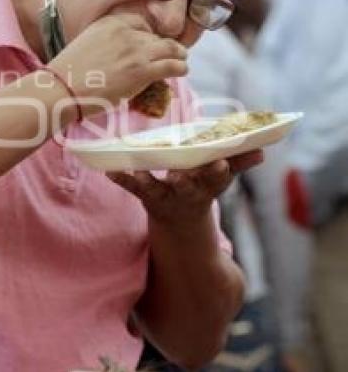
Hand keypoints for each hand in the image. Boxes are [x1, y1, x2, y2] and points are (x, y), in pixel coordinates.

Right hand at [52, 13, 187, 115]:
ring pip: (170, 48)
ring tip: (181, 60)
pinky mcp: (143, 71)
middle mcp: (125, 33)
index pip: (140, 22)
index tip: (151, 42)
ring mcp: (136, 52)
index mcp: (109, 23)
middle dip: (162, 46)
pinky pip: (172, 65)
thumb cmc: (66, 73)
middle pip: (155, 36)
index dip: (149, 33)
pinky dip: (180, 68)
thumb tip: (116, 57)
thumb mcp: (85, 45)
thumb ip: (104, 44)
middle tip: (167, 55)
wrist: (62, 89)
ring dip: (178, 54)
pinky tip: (181, 70)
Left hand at [107, 150, 263, 226]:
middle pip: (187, 187)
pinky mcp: (145, 194)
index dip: (219, 171)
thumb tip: (261, 150)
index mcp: (207, 186)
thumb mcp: (221, 178)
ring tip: (137, 172)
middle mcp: (186, 192)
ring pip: (156, 190)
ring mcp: (164, 195)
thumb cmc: (202, 187)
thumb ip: (238, 163)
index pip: (216, 178)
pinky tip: (110, 171)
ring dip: (147, 182)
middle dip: (185, 181)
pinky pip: (131, 187)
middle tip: (180, 175)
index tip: (221, 162)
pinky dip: (122, 180)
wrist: (180, 220)